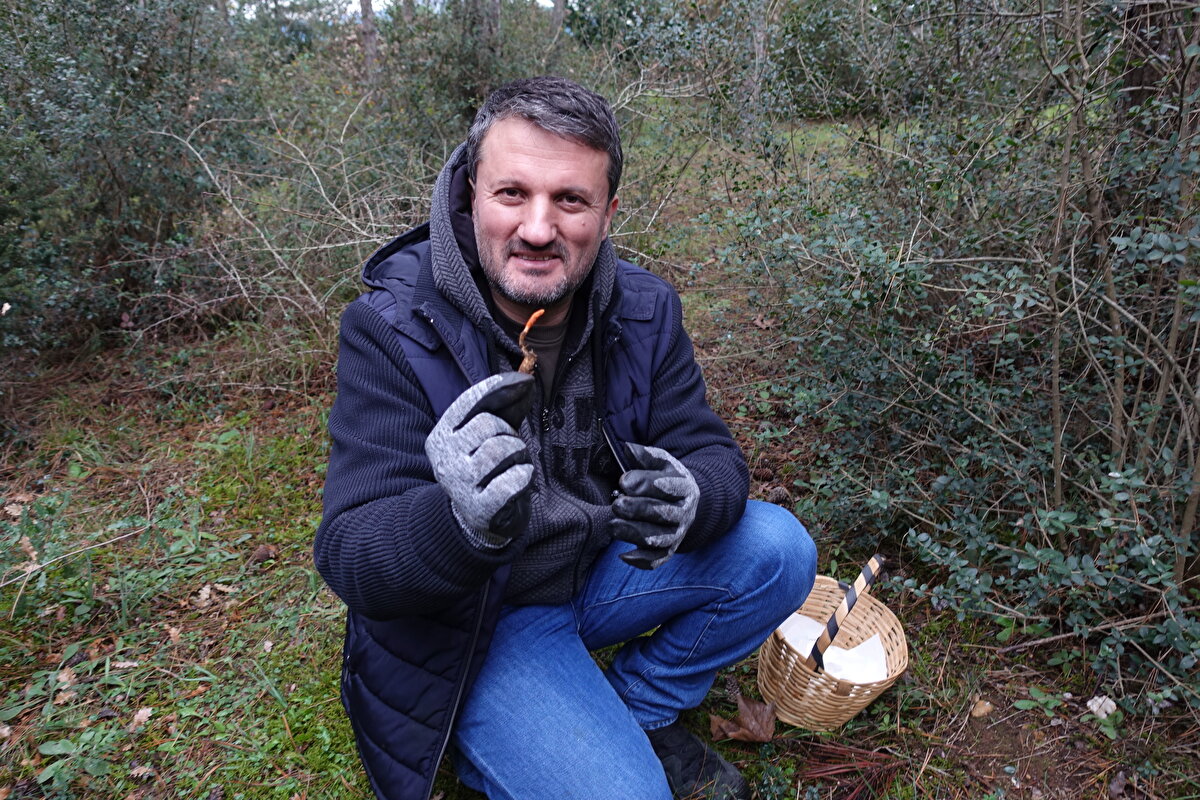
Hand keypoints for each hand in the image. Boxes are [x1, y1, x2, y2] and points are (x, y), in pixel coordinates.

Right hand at [425, 372, 534, 543]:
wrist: (480, 521)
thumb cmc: (489, 469)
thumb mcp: (492, 434)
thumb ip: (505, 406)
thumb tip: (526, 381)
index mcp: (441, 435)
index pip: (470, 401)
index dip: (499, 387)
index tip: (525, 383)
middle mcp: (443, 458)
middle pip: (489, 425)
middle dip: (510, 433)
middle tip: (510, 451)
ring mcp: (459, 484)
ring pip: (501, 449)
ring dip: (519, 455)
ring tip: (514, 466)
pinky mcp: (480, 508)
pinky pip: (513, 480)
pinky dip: (524, 477)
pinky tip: (519, 482)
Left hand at [609, 443, 698, 568]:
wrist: (686, 503)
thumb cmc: (667, 479)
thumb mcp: (661, 463)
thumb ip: (645, 456)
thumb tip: (627, 448)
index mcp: (684, 488)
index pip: (669, 487)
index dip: (647, 484)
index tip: (624, 481)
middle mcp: (684, 513)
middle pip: (663, 514)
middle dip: (638, 509)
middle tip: (617, 504)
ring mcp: (677, 533)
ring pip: (658, 539)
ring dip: (634, 533)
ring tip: (612, 525)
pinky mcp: (668, 550)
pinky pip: (657, 559)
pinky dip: (641, 560)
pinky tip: (623, 555)